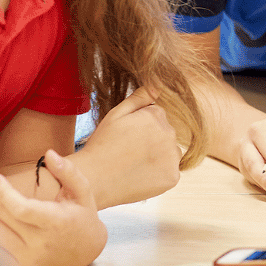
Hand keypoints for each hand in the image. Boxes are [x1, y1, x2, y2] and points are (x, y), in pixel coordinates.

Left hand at [0, 151, 107, 265]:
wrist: (87, 252)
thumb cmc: (83, 217)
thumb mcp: (82, 192)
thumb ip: (68, 172)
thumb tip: (50, 154)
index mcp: (57, 222)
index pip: (20, 207)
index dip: (4, 192)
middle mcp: (41, 243)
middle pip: (3, 214)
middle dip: (5, 201)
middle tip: (18, 200)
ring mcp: (29, 259)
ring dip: (1, 219)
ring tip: (19, 219)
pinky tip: (15, 233)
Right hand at [79, 85, 182, 205]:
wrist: (93, 180)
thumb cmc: (101, 145)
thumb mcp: (115, 115)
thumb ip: (138, 98)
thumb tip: (157, 85)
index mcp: (156, 116)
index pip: (156, 115)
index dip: (139, 126)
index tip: (125, 136)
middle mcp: (169, 134)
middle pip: (165, 132)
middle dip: (151, 138)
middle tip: (127, 151)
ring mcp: (172, 156)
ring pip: (170, 151)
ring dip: (158, 155)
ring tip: (133, 163)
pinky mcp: (172, 177)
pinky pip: (170, 170)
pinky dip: (159, 173)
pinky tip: (140, 175)